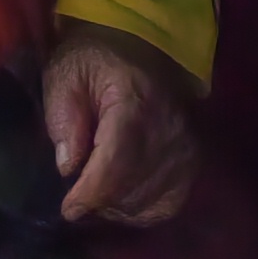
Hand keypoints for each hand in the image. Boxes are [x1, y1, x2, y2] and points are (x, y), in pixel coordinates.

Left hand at [41, 20, 201, 226]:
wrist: (138, 47)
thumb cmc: (94, 61)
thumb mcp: (65, 76)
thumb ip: (63, 117)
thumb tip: (69, 167)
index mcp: (137, 103)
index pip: (118, 160)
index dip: (92, 192)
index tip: (69, 210)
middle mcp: (171, 130)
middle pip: (135, 186)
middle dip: (101, 201)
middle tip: (76, 198)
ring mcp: (187, 148)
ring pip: (152, 199)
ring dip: (119, 208)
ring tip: (95, 196)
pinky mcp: (194, 160)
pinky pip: (170, 202)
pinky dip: (144, 210)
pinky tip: (121, 202)